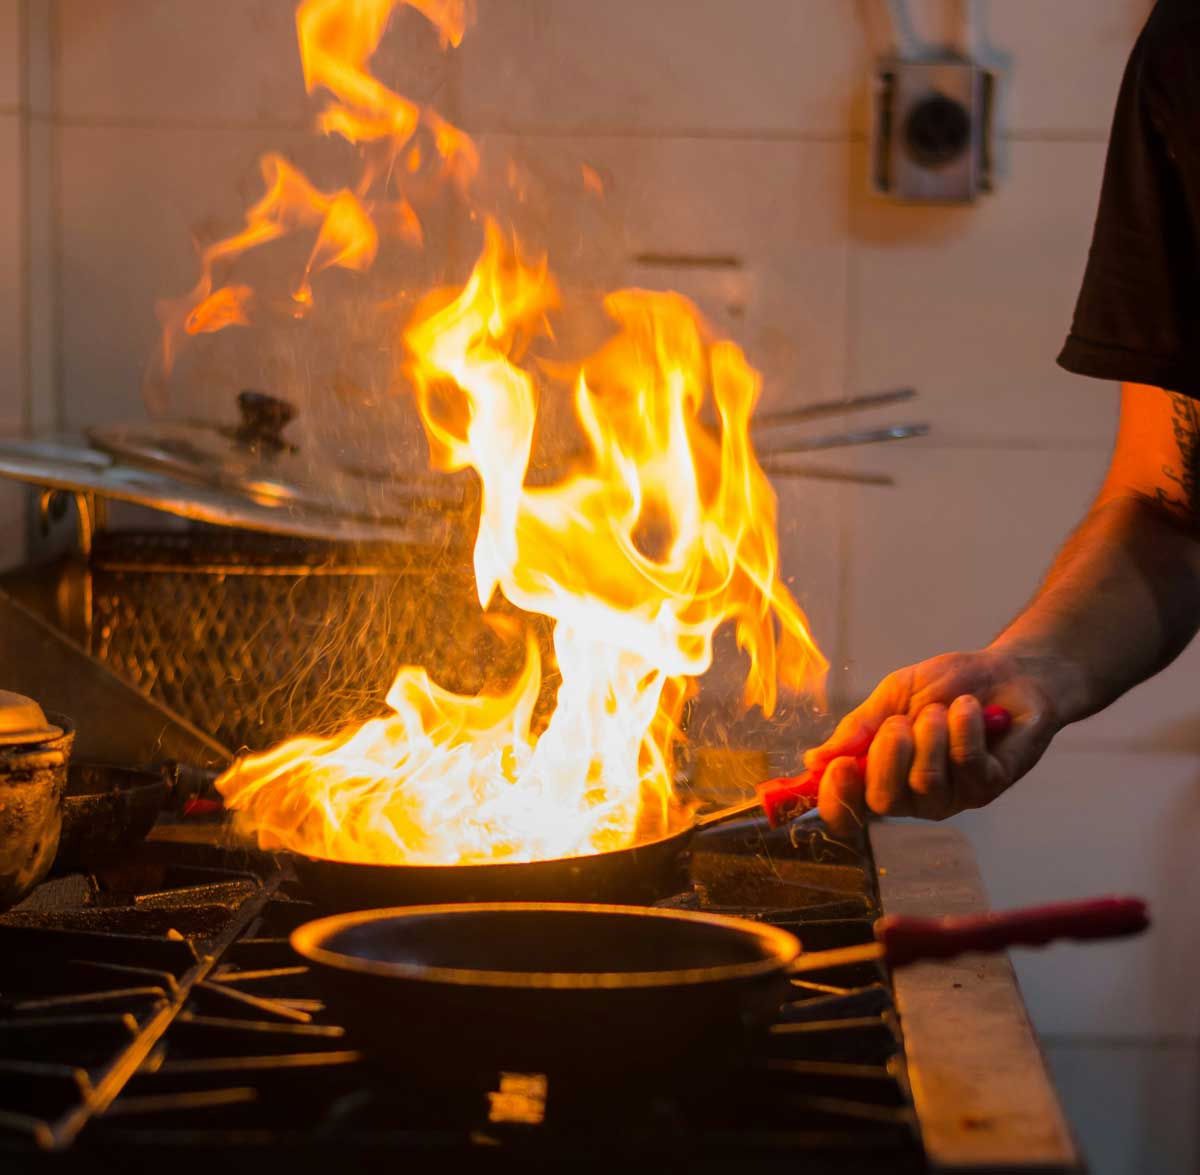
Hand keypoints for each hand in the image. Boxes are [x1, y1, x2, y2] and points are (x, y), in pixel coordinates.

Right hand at [806, 648, 1061, 836]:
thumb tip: (814, 759)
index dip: (836, 798)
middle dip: (888, 752)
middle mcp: (913, 796)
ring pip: (925, 780)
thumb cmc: (947, 685)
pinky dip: (964, 725)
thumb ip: (858, 727)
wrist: (1007, 671)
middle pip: (883, 802)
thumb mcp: (893, 696)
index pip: (848, 810)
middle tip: (902, 720)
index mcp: (881, 775)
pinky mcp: (989, 786)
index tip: (840, 765)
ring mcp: (952, 796)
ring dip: (931, 731)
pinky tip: (972, 709)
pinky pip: (966, 764)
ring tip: (944, 708)